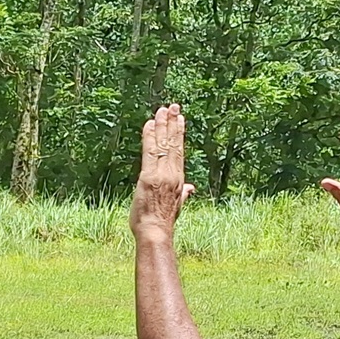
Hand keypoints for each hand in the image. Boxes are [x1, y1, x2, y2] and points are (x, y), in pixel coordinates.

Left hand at [130, 105, 194, 238]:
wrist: (156, 231)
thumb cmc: (162, 222)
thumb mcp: (176, 205)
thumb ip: (183, 194)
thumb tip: (190, 189)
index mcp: (178, 179)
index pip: (179, 151)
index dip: (179, 134)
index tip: (179, 120)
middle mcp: (172, 173)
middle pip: (173, 143)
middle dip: (173, 124)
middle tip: (173, 106)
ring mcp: (161, 174)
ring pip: (164, 144)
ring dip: (163, 125)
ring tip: (163, 110)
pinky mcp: (149, 176)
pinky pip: (150, 152)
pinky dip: (150, 137)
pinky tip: (150, 124)